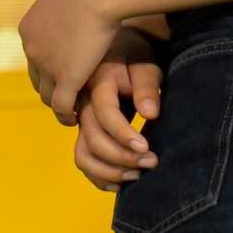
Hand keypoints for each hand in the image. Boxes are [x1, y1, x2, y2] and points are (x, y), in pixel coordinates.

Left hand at [18, 0, 120, 124]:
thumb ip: (71, 6)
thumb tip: (82, 2)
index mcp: (29, 28)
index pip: (34, 56)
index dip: (48, 66)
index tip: (63, 72)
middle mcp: (32, 48)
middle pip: (37, 77)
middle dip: (50, 86)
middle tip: (66, 95)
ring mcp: (47, 65)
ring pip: (46, 95)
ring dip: (58, 104)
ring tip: (70, 111)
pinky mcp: (65, 78)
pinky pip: (61, 105)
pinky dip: (65, 115)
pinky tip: (74, 118)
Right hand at [73, 30, 165, 193]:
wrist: (121, 50)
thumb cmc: (137, 56)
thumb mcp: (146, 64)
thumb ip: (147, 86)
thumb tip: (151, 114)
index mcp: (97, 82)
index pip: (105, 114)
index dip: (124, 135)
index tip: (147, 148)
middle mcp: (83, 104)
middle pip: (92, 139)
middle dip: (121, 157)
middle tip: (152, 162)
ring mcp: (80, 119)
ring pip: (83, 155)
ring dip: (109, 171)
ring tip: (138, 174)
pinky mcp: (85, 132)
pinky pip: (83, 159)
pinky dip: (99, 176)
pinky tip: (121, 182)